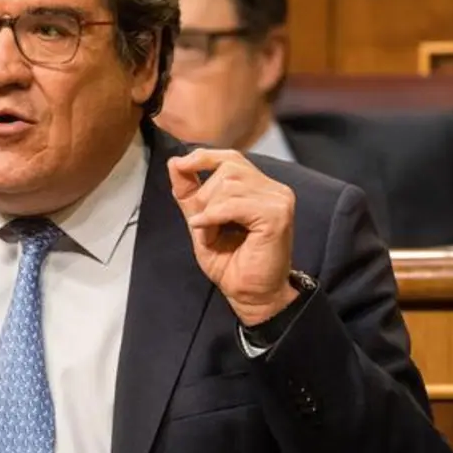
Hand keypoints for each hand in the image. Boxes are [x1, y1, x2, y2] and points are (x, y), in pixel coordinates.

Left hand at [168, 149, 297, 325]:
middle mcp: (273, 189)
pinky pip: (234, 204)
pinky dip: (213, 216)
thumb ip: (190, 193)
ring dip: (209, 210)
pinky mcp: (277, 215)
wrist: (251, 296)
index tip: (180, 165)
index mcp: (259, 188)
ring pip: (229, 183)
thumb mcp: (201, 222)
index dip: (204, 157)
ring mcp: (278, 200)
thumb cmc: (232, 265)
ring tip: (210, 233)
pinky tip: (206, 230)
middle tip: (203, 224)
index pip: (231, 157)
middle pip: (227, 168)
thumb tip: (175, 162)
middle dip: (204, 195)